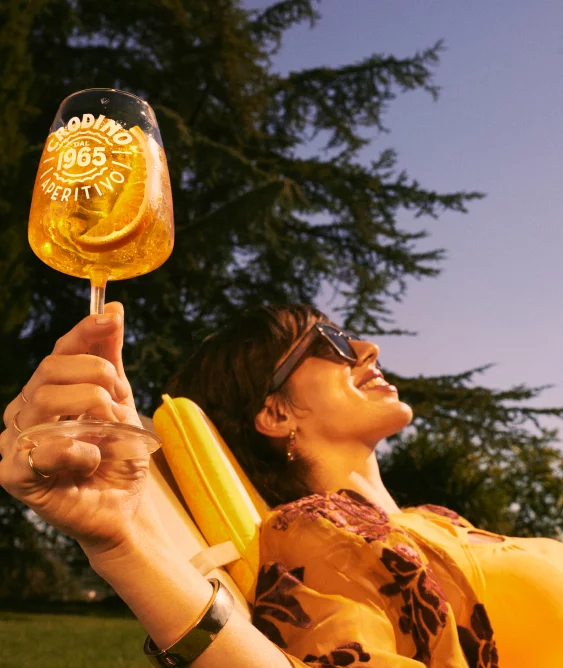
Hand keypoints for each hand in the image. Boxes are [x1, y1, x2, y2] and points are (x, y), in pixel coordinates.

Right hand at [0, 302, 150, 555]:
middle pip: (51, 370)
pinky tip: (93, 459)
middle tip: (120, 405)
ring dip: (92, 413)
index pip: (61, 351)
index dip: (84, 331)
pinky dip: (77, 451)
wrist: (123, 505)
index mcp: (48, 390)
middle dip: (97, 380)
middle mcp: (25, 410)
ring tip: (111, 433)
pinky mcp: (15, 476)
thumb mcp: (120, 401)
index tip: (111, 318)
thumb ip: (110, 358)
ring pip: (44, 400)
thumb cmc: (117, 455)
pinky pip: (36, 450)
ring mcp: (16, 442)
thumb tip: (112, 310)